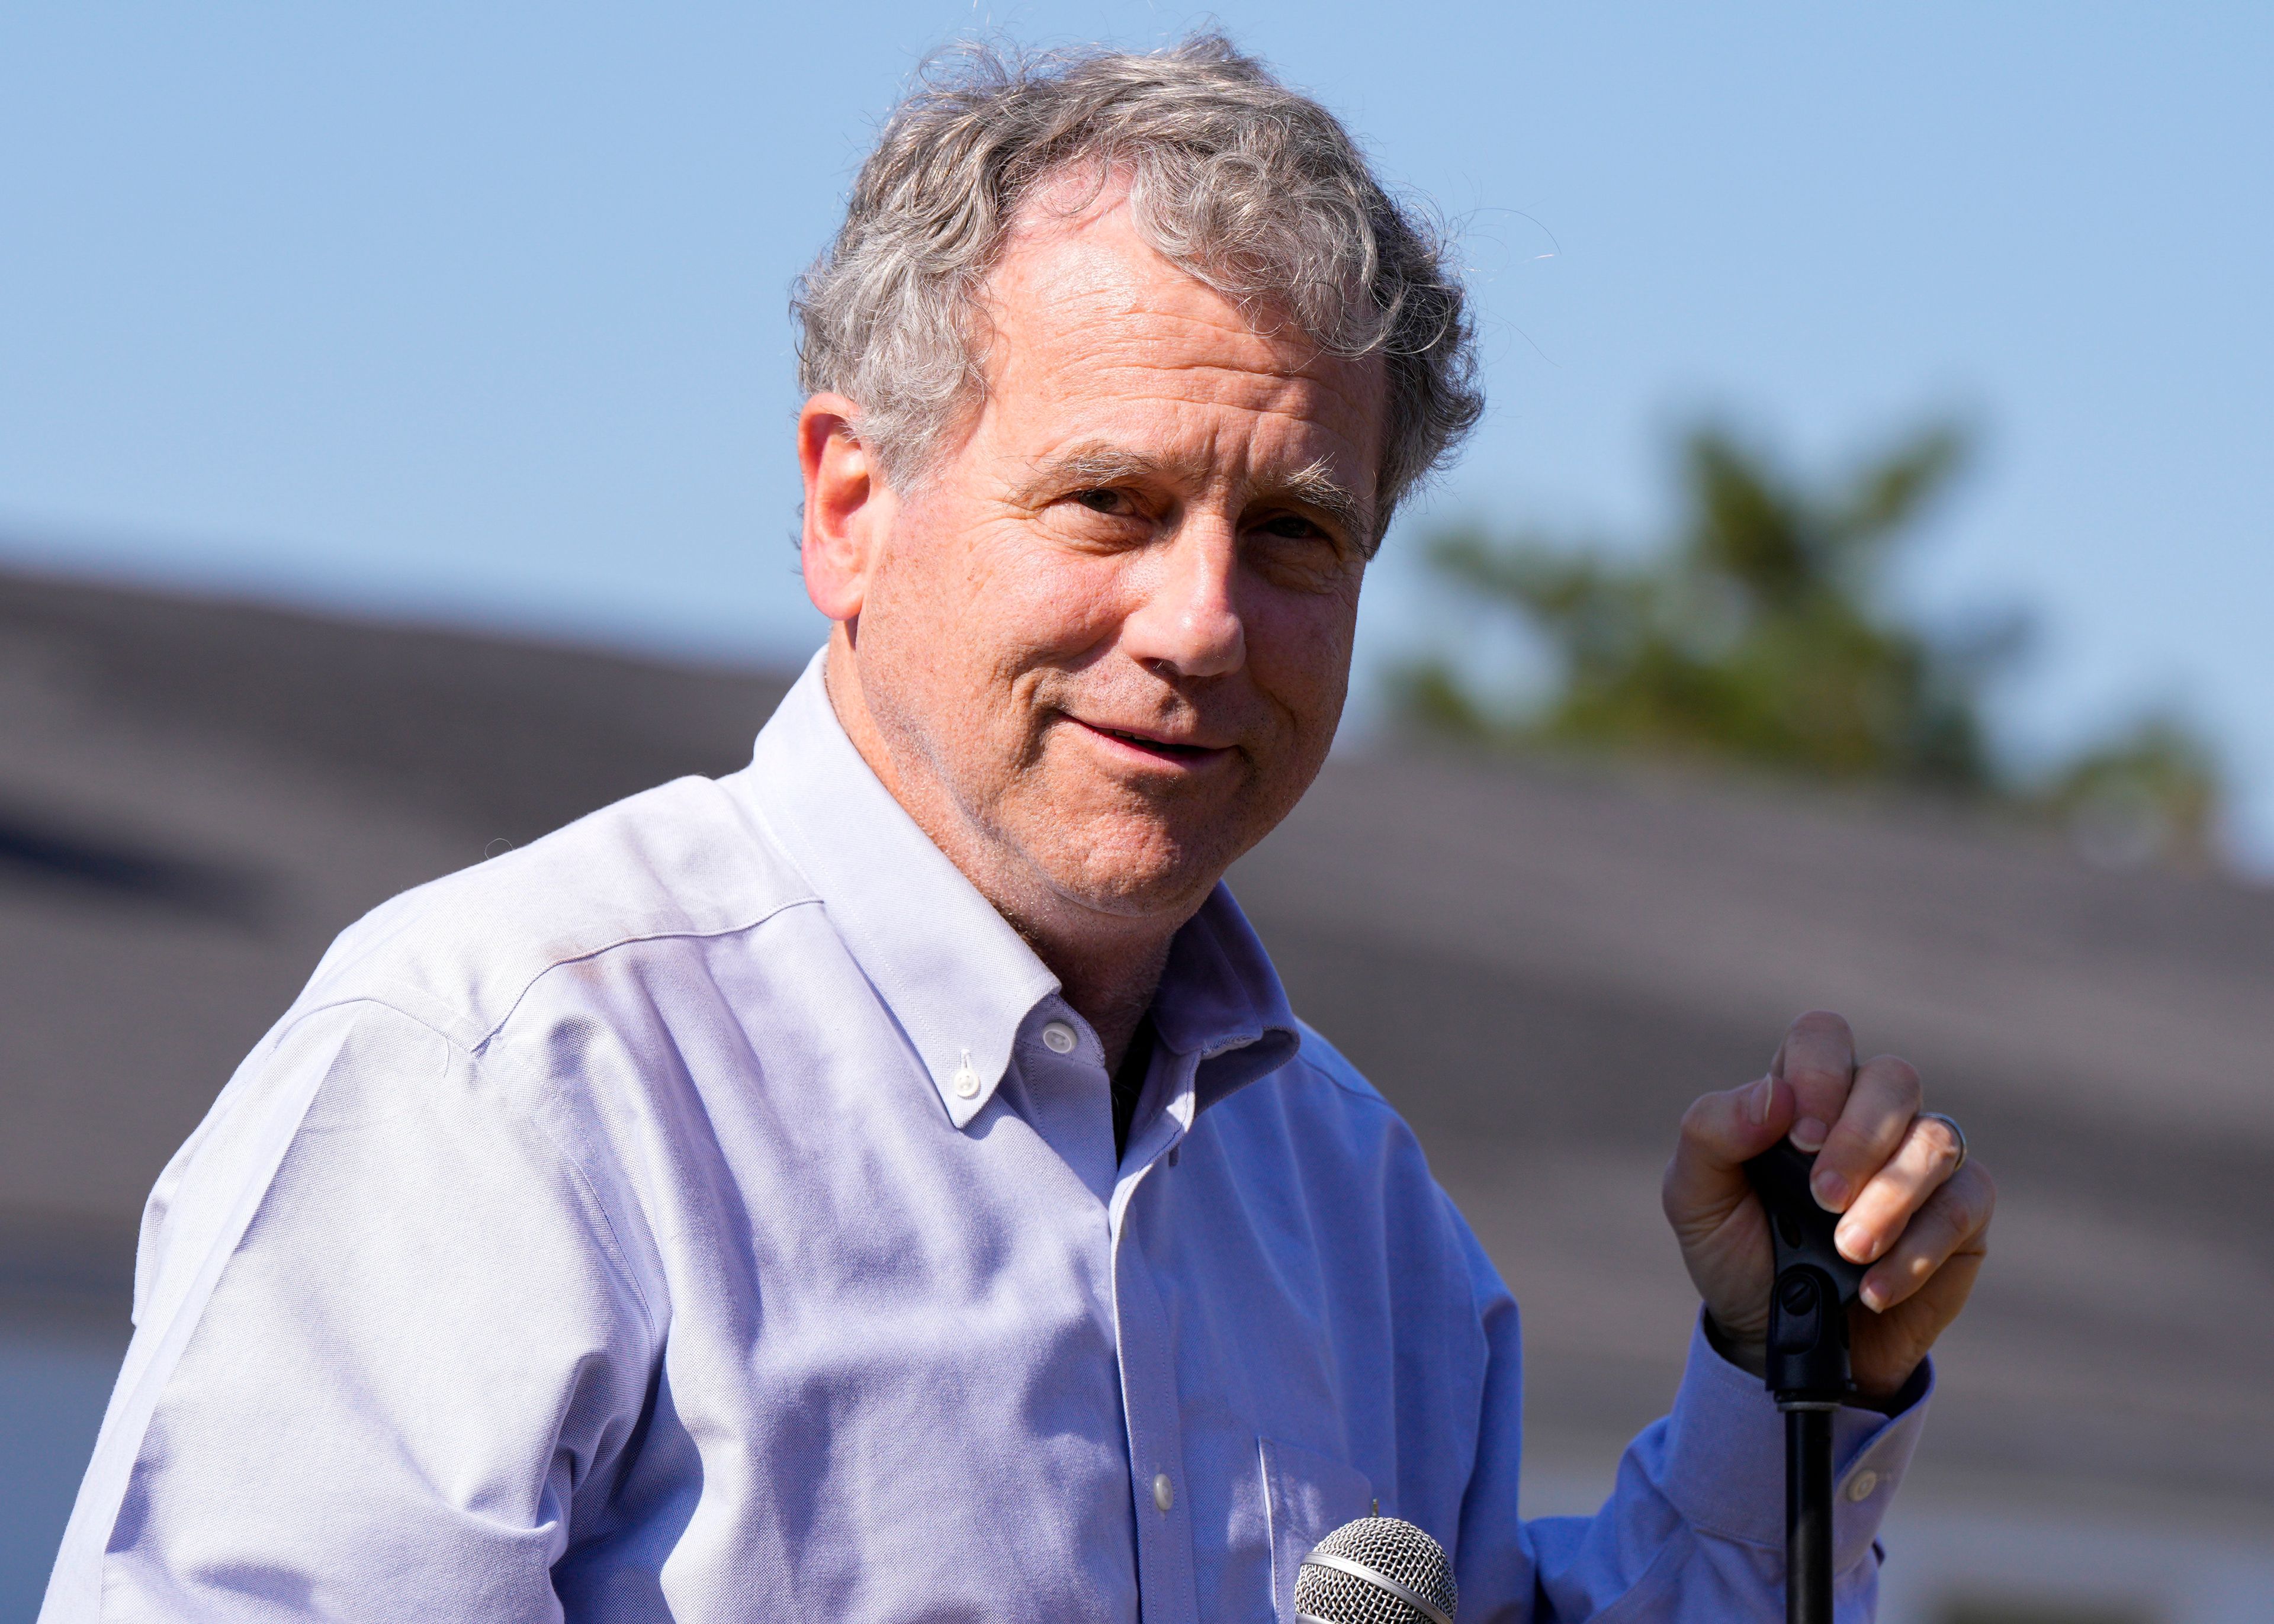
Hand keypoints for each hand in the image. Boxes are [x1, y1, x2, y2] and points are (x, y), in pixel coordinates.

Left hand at [1660, 1011, 1994, 1400]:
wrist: (1773, 1337)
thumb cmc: (1735, 1249)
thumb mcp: (1695, 1195)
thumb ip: (1712, 1132)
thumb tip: (1775, 1096)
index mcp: (1802, 1094)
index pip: (1823, 1037)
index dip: (1818, 1073)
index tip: (1799, 1139)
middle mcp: (1869, 1114)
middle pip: (1893, 1078)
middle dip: (1859, 1139)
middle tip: (1822, 1199)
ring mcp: (1921, 1160)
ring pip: (1937, 1139)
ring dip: (1891, 1196)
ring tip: (1848, 1249)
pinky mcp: (1961, 1214)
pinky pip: (1966, 1202)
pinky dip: (1919, 1249)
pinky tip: (1872, 1287)